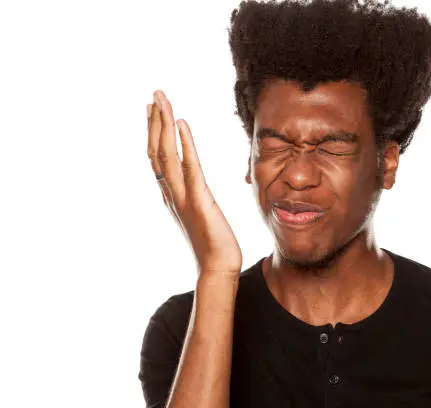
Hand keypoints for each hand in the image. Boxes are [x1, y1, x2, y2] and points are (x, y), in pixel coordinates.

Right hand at [147, 90, 241, 276]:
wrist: (217, 269)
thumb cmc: (212, 245)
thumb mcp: (200, 215)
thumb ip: (193, 198)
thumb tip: (193, 188)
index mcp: (171, 195)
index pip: (158, 158)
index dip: (153, 132)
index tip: (152, 109)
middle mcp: (171, 193)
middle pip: (157, 151)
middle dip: (155, 120)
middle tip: (154, 93)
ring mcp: (182, 197)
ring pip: (166, 155)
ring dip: (163, 125)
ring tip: (162, 100)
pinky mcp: (199, 201)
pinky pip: (190, 168)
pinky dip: (184, 144)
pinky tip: (182, 124)